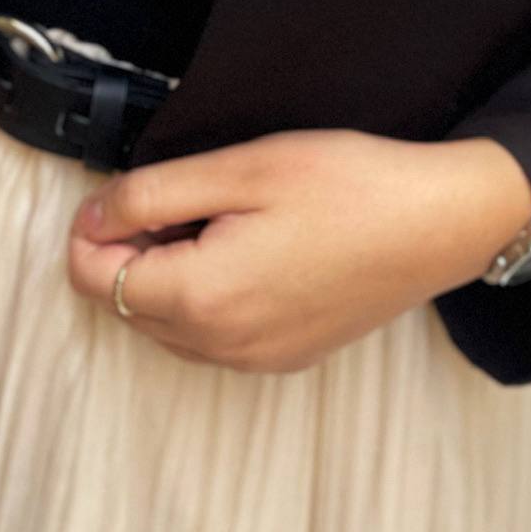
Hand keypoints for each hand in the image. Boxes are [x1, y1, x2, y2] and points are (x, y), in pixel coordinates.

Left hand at [67, 130, 530, 374]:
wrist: (440, 223)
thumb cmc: (348, 187)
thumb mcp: (238, 171)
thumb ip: (149, 196)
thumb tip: (90, 217)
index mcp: (200, 298)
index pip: (92, 277)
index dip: (94, 226)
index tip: (131, 190)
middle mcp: (221, 346)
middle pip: (123, 304)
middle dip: (129, 251)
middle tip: (185, 197)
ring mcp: (255, 360)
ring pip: (164, 324)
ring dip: (166, 275)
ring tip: (219, 221)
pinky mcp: (285, 358)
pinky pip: (210, 337)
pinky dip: (205, 297)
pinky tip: (247, 252)